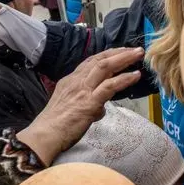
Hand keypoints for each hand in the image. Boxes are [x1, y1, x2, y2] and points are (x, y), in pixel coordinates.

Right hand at [17, 47, 143, 164]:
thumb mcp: (69, 107)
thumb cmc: (55, 126)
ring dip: (124, 59)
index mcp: (70, 81)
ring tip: (138, 55)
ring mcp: (83, 90)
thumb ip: (86, 104)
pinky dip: (124, 79)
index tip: (119, 52)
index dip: (107, 55)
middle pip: (100, 60)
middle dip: (118, 52)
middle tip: (134, 49)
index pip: (90, 62)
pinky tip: (135, 75)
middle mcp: (76, 81)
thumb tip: (99, 108)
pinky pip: (110, 86)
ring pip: (105, 67)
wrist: (45, 135)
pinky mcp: (89, 102)